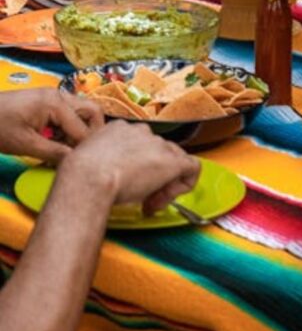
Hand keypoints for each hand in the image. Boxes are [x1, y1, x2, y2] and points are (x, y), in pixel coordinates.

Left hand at [0, 89, 103, 163]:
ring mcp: (52, 96)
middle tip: (83, 154)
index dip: (85, 149)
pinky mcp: (46, 101)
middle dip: (92, 134)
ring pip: (81, 112)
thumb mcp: (26, 144)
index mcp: (55, 103)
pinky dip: (68, 127)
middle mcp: (59, 95)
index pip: (84, 129)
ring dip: (79, 130)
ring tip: (66, 149)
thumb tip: (76, 162)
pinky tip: (56, 142)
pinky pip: (68, 113)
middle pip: (92, 112)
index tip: (85, 165)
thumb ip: (55, 152)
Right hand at [67, 121, 199, 213]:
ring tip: (150, 202)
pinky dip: (183, 185)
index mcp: (119, 129)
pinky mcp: (172, 161)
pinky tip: (166, 199)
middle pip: (157, 152)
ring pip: (174, 160)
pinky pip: (192, 168)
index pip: (138, 144)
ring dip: (164, 183)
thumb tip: (103, 174)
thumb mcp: (87, 161)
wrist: (88, 177)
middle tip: (142, 197)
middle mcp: (141, 132)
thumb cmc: (81, 174)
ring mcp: (158, 145)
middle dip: (152, 176)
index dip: (136, 167)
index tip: (128, 184)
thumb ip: (99, 162)